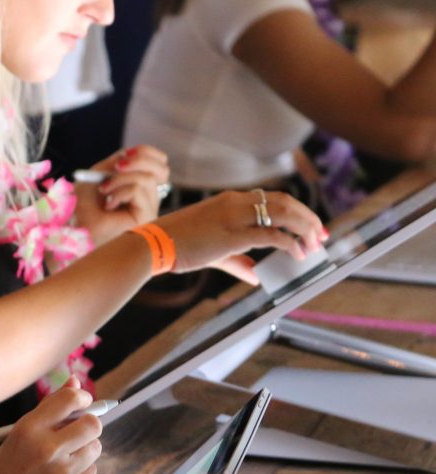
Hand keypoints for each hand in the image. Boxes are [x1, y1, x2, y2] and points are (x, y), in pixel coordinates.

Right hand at [0, 381, 103, 473]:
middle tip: (76, 436)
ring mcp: (61, 473)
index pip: (70, 399)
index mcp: (28, 428)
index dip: (82, 399)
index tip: (82, 404)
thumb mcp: (16, 438)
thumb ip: (48, 412)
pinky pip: (90, 472)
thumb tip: (75, 382)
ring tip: (61, 464)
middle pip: (92, 424)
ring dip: (84, 453)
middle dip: (89, 427)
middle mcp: (46, 448)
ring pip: (94, 449)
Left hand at [71, 145, 169, 245]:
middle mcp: (148, 198)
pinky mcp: (146, 219)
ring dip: (121, 179)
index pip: (159, 164)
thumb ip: (116, 163)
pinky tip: (109, 205)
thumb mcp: (98, 177)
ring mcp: (149, 209)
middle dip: (139, 160)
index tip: (124, 154)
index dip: (147, 153)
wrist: (74, 230)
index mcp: (139, 186)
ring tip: (104, 191)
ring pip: (147, 179)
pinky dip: (120, 192)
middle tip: (116, 167)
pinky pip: (138, 192)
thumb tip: (129, 154)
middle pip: (162, 169)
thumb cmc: (82, 207)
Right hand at [156, 189, 327, 281]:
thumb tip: (256, 274)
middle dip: (308, 218)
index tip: (311, 227)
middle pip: (285, 202)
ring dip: (304, 228)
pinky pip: (272, 235)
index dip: (298, 211)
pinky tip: (298, 253)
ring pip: (283, 213)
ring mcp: (235, 217)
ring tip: (314, 244)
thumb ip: (238, 261)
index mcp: (230, 201)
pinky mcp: (233, 235)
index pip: (273, 198)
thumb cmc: (177, 245)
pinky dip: (290, 243)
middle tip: (321, 235)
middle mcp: (235, 203)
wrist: (153, 244)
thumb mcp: (213, 250)